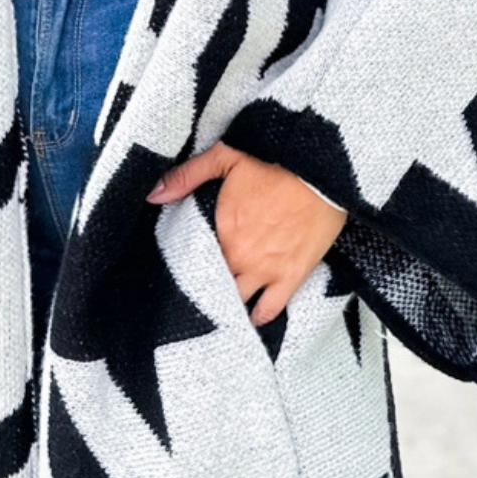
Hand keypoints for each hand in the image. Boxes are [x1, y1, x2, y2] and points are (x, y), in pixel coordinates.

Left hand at [145, 141, 347, 325]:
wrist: (322, 170)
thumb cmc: (276, 160)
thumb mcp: (226, 157)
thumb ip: (187, 176)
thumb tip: (153, 194)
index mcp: (221, 229)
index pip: (195, 257)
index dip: (190, 261)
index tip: (186, 264)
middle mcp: (240, 256)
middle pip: (215, 283)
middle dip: (207, 286)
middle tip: (201, 289)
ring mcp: (266, 270)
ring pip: (238, 300)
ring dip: (229, 304)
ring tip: (221, 310)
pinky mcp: (293, 276)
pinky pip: (271, 308)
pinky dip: (259, 317)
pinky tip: (251, 320)